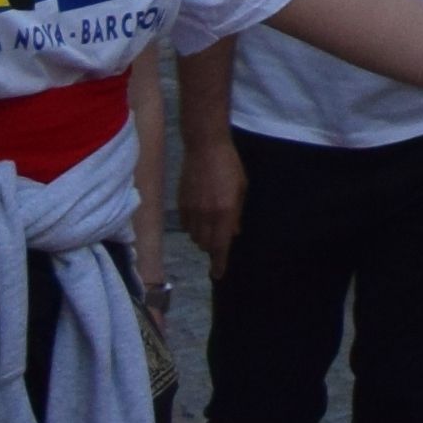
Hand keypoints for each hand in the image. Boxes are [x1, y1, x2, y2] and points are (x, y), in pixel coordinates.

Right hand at [179, 128, 245, 273]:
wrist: (205, 148)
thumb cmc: (229, 166)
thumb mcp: (241, 188)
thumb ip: (237, 213)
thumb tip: (234, 232)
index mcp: (225, 212)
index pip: (221, 245)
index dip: (219, 263)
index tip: (218, 275)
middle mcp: (207, 215)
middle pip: (206, 245)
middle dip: (213, 246)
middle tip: (220, 236)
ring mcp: (191, 211)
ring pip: (195, 237)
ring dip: (203, 236)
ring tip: (211, 222)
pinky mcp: (180, 205)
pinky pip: (185, 226)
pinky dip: (193, 226)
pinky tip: (199, 215)